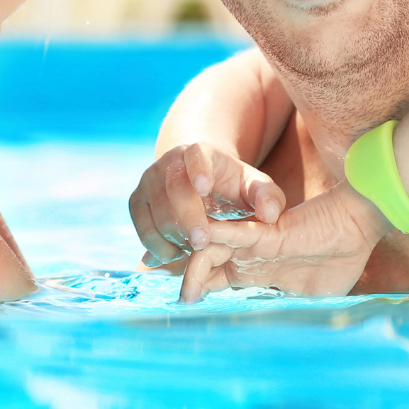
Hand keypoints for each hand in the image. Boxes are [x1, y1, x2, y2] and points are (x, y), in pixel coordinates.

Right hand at [129, 142, 285, 270]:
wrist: (200, 182)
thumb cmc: (232, 186)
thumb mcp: (255, 187)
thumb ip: (268, 197)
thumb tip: (271, 214)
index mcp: (199, 152)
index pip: (196, 155)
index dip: (198, 169)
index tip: (204, 187)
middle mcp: (168, 163)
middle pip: (173, 190)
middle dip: (187, 218)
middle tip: (202, 243)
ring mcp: (148, 182)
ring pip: (155, 212)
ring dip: (174, 236)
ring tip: (194, 251)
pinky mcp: (137, 202)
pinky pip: (142, 227)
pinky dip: (157, 245)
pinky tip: (176, 256)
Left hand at [179, 182, 391, 302]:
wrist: (357, 226)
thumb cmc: (338, 259)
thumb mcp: (310, 300)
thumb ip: (290, 315)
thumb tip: (281, 350)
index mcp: (252, 270)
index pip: (213, 281)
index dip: (192, 291)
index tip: (173, 312)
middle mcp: (246, 254)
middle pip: (200, 263)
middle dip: (177, 278)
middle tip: (160, 293)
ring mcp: (252, 241)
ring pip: (208, 249)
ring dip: (191, 269)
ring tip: (182, 295)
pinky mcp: (263, 232)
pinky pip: (232, 234)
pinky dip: (213, 244)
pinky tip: (196, 259)